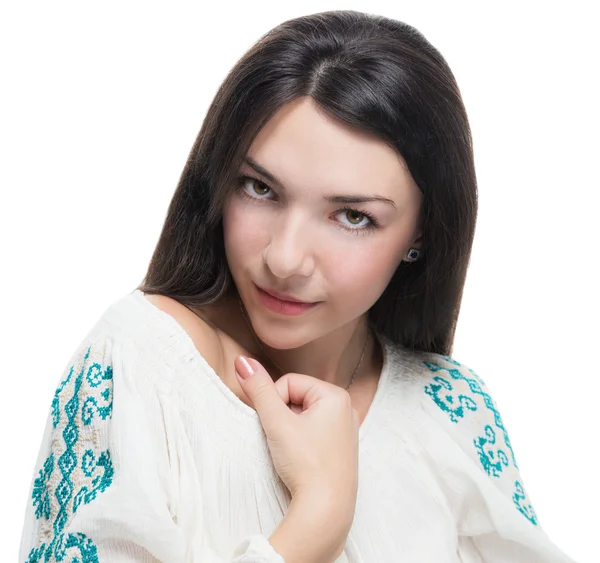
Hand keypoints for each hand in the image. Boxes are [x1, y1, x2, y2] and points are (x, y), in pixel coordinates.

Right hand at [234, 355, 359, 516]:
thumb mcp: (277, 422)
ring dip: (289, 429)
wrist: (326, 510)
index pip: (289, 382)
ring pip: (303, 416)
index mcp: (336, 395)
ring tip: (290, 452)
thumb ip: (258, 389)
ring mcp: (345, 430)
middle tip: (281, 440)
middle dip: (282, 416)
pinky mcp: (341, 449)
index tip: (273, 426)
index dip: (273, 402)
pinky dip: (300, 441)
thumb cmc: (305, 464)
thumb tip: (242, 361)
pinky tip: (299, 459)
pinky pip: (313, 432)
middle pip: (297, 398)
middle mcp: (346, 408)